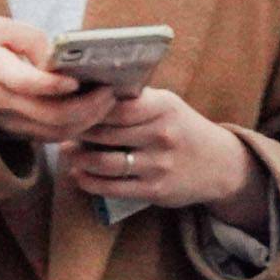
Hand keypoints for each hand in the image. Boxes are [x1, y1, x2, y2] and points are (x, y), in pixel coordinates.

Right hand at [0, 20, 113, 153]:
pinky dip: (77, 127)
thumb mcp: (0, 29)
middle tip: (109, 90)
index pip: (25, 83)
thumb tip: (57, 59)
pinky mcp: (16, 134)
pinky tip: (93, 111)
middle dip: (86, 105)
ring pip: (55, 132)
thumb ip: (30, 39)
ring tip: (108, 101)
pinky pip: (52, 137)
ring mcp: (7, 123)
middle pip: (49, 114)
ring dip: (87, 120)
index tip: (77, 79)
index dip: (53, 85)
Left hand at [66, 81, 260, 223]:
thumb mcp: (167, 105)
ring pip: (105, 162)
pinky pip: (113, 187)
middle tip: (60, 128)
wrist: (220, 165)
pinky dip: (90, 182)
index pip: (116, 104)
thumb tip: (88, 90)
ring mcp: (159, 164)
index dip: (88, 106)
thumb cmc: (182, 129)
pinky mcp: (155, 190)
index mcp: (163, 107)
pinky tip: (78, 175)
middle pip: (106, 132)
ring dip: (79, 158)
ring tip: (67, 151)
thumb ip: (135, 99)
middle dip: (77, 132)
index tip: (69, 105)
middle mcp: (161, 135)